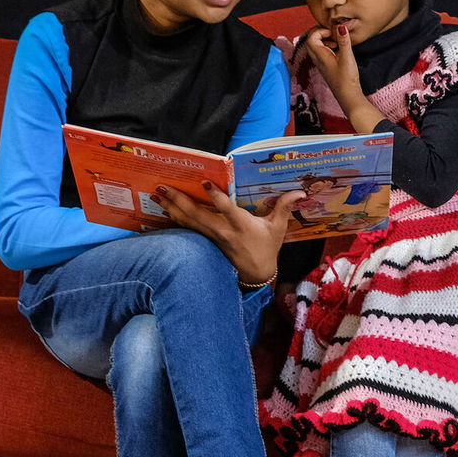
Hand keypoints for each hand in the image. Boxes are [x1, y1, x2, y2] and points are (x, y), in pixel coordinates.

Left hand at [155, 181, 304, 284]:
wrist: (256, 273)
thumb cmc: (267, 247)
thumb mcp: (278, 228)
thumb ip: (284, 207)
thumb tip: (300, 191)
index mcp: (242, 226)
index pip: (228, 210)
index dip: (216, 197)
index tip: (205, 183)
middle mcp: (223, 232)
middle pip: (198, 216)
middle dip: (180, 201)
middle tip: (163, 186)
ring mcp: (212, 238)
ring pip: (189, 222)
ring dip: (172, 207)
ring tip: (157, 193)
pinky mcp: (206, 241)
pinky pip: (188, 229)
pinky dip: (174, 218)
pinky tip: (163, 208)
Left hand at [303, 27, 386, 134]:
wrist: (347, 96)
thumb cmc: (347, 79)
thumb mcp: (347, 57)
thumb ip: (344, 41)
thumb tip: (341, 26)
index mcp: (320, 55)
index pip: (312, 36)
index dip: (321, 30)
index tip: (333, 32)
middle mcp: (317, 59)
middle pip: (310, 40)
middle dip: (320, 33)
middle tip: (333, 33)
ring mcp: (320, 64)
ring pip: (315, 47)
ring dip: (324, 40)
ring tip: (336, 42)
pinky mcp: (325, 67)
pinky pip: (320, 53)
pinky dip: (327, 47)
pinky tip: (338, 51)